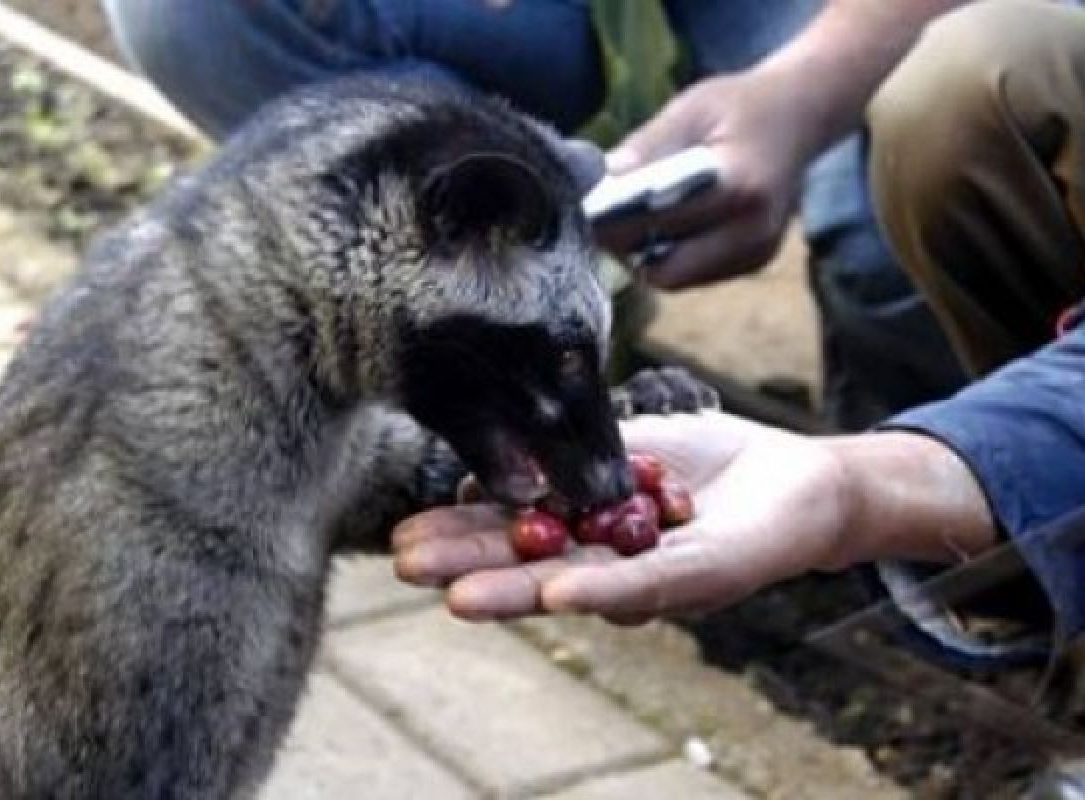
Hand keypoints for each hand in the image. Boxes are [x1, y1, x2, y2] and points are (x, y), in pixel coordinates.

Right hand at [393, 413, 857, 624]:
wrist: (796, 477)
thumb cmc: (706, 462)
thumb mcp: (626, 444)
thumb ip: (569, 455)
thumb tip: (496, 463)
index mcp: (586, 532)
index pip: (513, 534)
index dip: (461, 537)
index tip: (405, 534)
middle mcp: (610, 564)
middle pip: (531, 568)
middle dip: (468, 566)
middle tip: (406, 567)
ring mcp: (653, 574)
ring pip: (578, 585)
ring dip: (517, 591)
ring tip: (458, 596)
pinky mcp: (705, 574)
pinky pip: (649, 585)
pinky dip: (603, 590)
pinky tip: (556, 594)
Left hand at [594, 68, 820, 288]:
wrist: (803, 115)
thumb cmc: (741, 105)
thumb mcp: (691, 109)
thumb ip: (647, 147)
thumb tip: (599, 179)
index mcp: (738, 187)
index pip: (662, 223)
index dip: (617, 223)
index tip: (587, 211)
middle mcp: (753, 231)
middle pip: (667, 270)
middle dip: (631, 250)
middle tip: (605, 221)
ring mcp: (757, 253)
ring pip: (678, 279)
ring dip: (648, 256)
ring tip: (634, 219)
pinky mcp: (755, 262)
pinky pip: (696, 275)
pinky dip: (672, 256)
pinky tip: (666, 224)